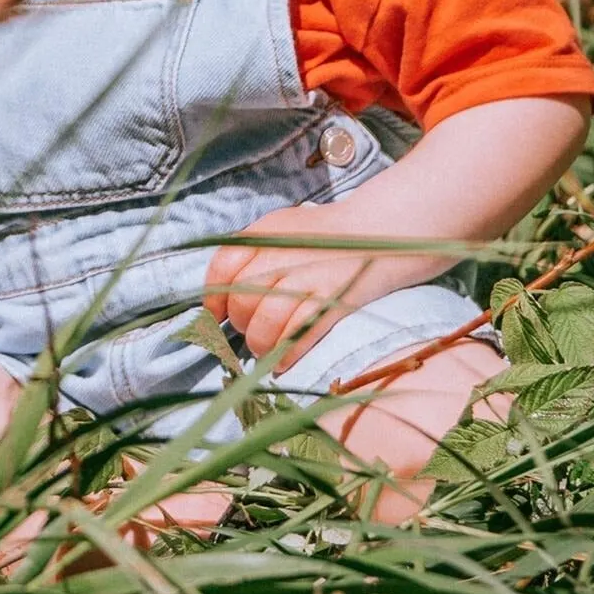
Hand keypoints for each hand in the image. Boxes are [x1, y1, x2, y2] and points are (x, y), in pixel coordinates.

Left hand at [203, 193, 450, 371]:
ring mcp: (310, 279)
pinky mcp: (334, 302)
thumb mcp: (279, 229)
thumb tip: (219, 299)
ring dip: (260, 345)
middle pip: (243, 300)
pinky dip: (287, 355)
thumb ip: (248, 254)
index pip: (223, 267)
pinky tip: (282, 364)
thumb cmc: (321, 236)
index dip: (213, 298)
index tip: (215, 317)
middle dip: (241, 324)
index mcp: (265, 234)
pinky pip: (301, 335)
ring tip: (264, 351)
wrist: (379, 231)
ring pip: (268, 322)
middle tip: (248, 332)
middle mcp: (283, 255)